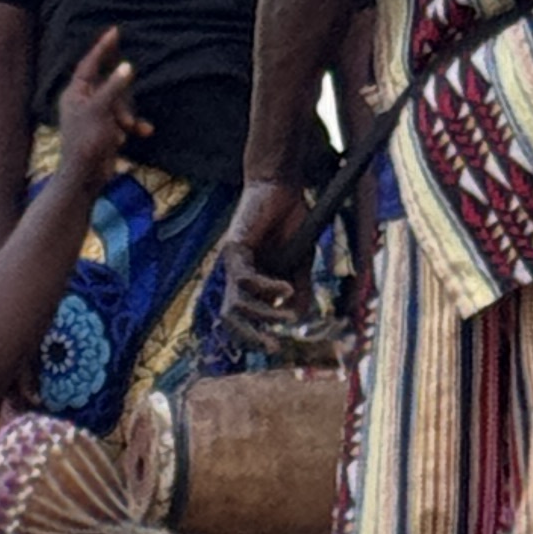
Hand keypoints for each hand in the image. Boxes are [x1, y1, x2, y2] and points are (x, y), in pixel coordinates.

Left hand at [53, 26, 146, 195]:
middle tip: (124, 116)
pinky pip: (123, 121)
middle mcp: (84, 102)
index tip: (115, 31)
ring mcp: (95, 117)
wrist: (85, 178)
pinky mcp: (106, 131)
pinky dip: (132, 127)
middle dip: (122, 99)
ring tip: (128, 130)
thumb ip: (114, 87)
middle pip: (110, 85)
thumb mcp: (101, 110)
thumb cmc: (87, 142)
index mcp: (76, 93)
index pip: (90, 64)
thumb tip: (127, 67)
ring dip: (128, 116)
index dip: (103, 48)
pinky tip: (145, 132)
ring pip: (120, 104)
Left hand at [215, 175, 313, 350]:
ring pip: (235, 305)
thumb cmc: (291, 221)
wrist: (283, 186)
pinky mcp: (233, 249)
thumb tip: (301, 321)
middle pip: (230, 319)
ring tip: (286, 318)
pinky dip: (268, 289)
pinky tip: (287, 289)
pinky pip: (246, 280)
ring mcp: (233, 264)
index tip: (279, 344)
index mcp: (250, 283)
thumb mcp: (300, 263)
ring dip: (261, 316)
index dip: (256, 335)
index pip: (242, 319)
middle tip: (273, 347)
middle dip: (250, 337)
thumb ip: (299, 290)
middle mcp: (237, 276)